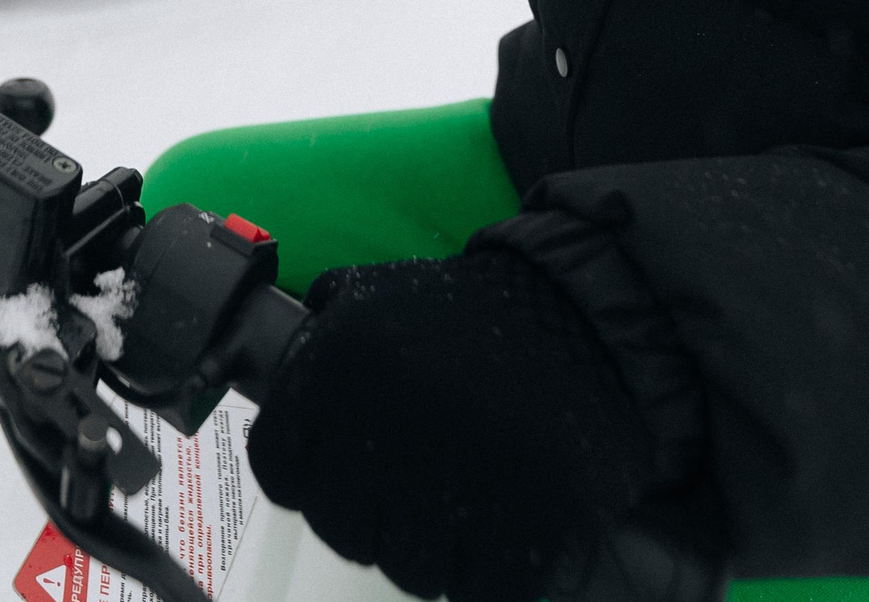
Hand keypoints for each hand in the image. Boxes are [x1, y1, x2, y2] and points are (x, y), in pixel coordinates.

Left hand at [246, 248, 669, 601]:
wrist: (593, 314)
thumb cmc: (477, 313)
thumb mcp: (380, 295)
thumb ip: (320, 342)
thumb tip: (275, 384)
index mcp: (342, 365)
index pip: (278, 467)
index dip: (305, 476)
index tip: (334, 473)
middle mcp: (391, 421)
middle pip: (341, 526)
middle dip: (369, 515)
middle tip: (408, 492)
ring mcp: (465, 476)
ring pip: (408, 567)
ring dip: (431, 550)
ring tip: (462, 506)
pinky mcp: (537, 519)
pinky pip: (481, 586)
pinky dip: (489, 572)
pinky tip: (501, 531)